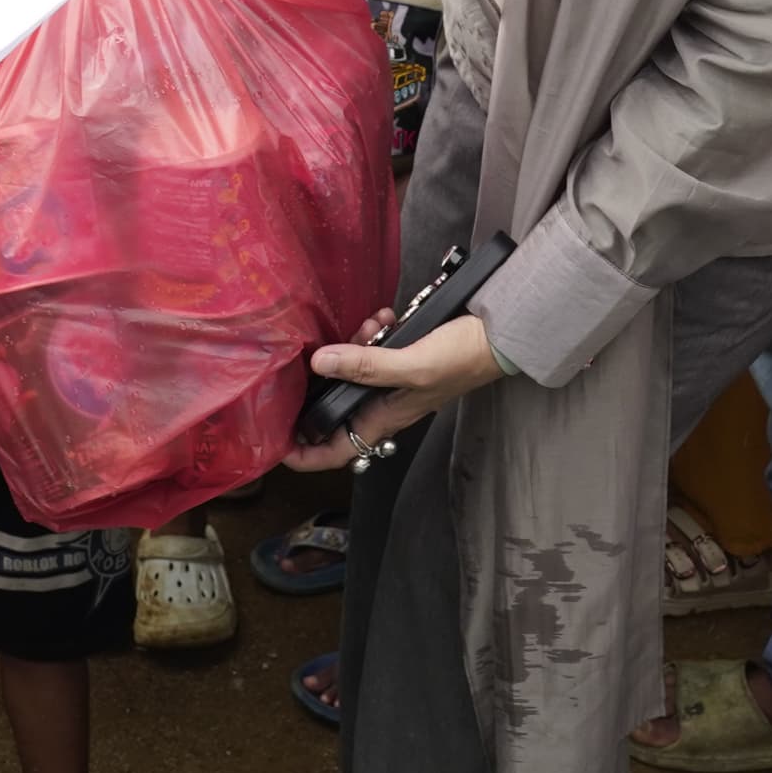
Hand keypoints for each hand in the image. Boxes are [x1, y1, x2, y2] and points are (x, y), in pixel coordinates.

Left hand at [280, 310, 499, 472]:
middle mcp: (384, 403)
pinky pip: (374, 348)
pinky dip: (374, 333)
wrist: (496, 334)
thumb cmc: (460, 358)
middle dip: (327, 377)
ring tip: (370, 327)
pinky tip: (386, 318)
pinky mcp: (400, 357)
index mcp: (384, 417)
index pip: (336, 450)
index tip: (275, 444)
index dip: (304, 455)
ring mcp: (392, 380)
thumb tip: (320, 363)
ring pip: (353, 369)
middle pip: (337, 402)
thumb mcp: (410, 364)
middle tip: (330, 352)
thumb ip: (365, 366)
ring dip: (355, 345)